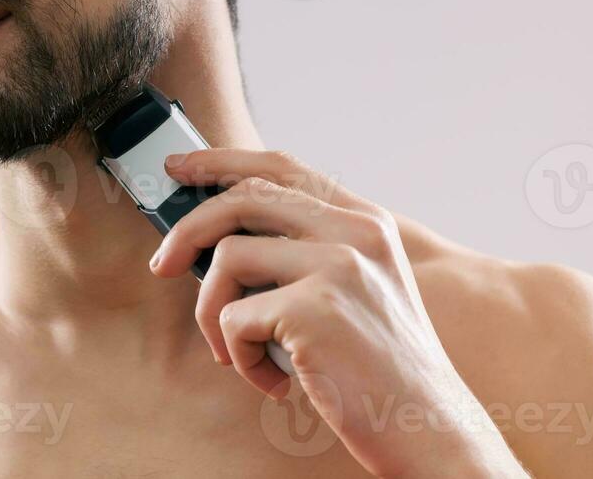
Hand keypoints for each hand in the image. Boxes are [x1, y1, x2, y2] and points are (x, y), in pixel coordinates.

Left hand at [150, 149, 528, 478]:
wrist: (431, 432)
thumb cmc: (379, 370)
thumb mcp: (356, 292)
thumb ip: (303, 255)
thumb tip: (211, 240)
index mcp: (365, 222)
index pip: (281, 167)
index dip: (223, 161)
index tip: (181, 168)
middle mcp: (356, 232)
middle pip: (243, 199)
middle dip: (188, 230)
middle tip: (162, 264)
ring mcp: (339, 266)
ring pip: (226, 259)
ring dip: (214, 314)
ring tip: (239, 352)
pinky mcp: (317, 309)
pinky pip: (235, 318)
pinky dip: (239, 356)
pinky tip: (273, 381)